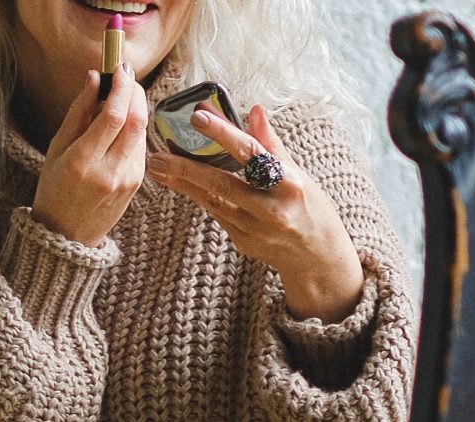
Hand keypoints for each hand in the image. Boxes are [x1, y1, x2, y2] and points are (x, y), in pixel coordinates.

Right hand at [30, 63, 149, 248]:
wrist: (68, 235)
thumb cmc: (55, 188)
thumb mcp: (56, 149)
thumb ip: (78, 113)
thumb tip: (94, 78)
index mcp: (82, 162)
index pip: (112, 116)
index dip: (121, 87)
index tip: (120, 67)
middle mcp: (109, 172)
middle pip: (135, 120)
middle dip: (134, 91)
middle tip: (125, 75)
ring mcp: (127, 180)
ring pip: (142, 131)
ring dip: (136, 107)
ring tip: (121, 95)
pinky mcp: (138, 183)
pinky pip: (140, 146)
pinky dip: (135, 127)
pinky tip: (122, 124)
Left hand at [146, 103, 364, 322]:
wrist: (317, 258)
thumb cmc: (309, 207)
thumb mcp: (298, 173)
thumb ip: (271, 143)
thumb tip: (254, 110)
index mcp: (290, 184)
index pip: (252, 153)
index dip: (223, 133)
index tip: (198, 116)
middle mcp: (272, 209)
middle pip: (223, 184)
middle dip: (186, 168)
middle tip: (157, 155)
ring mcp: (256, 230)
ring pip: (212, 201)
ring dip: (183, 183)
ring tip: (158, 167)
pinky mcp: (244, 243)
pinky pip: (217, 215)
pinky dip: (199, 197)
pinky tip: (179, 184)